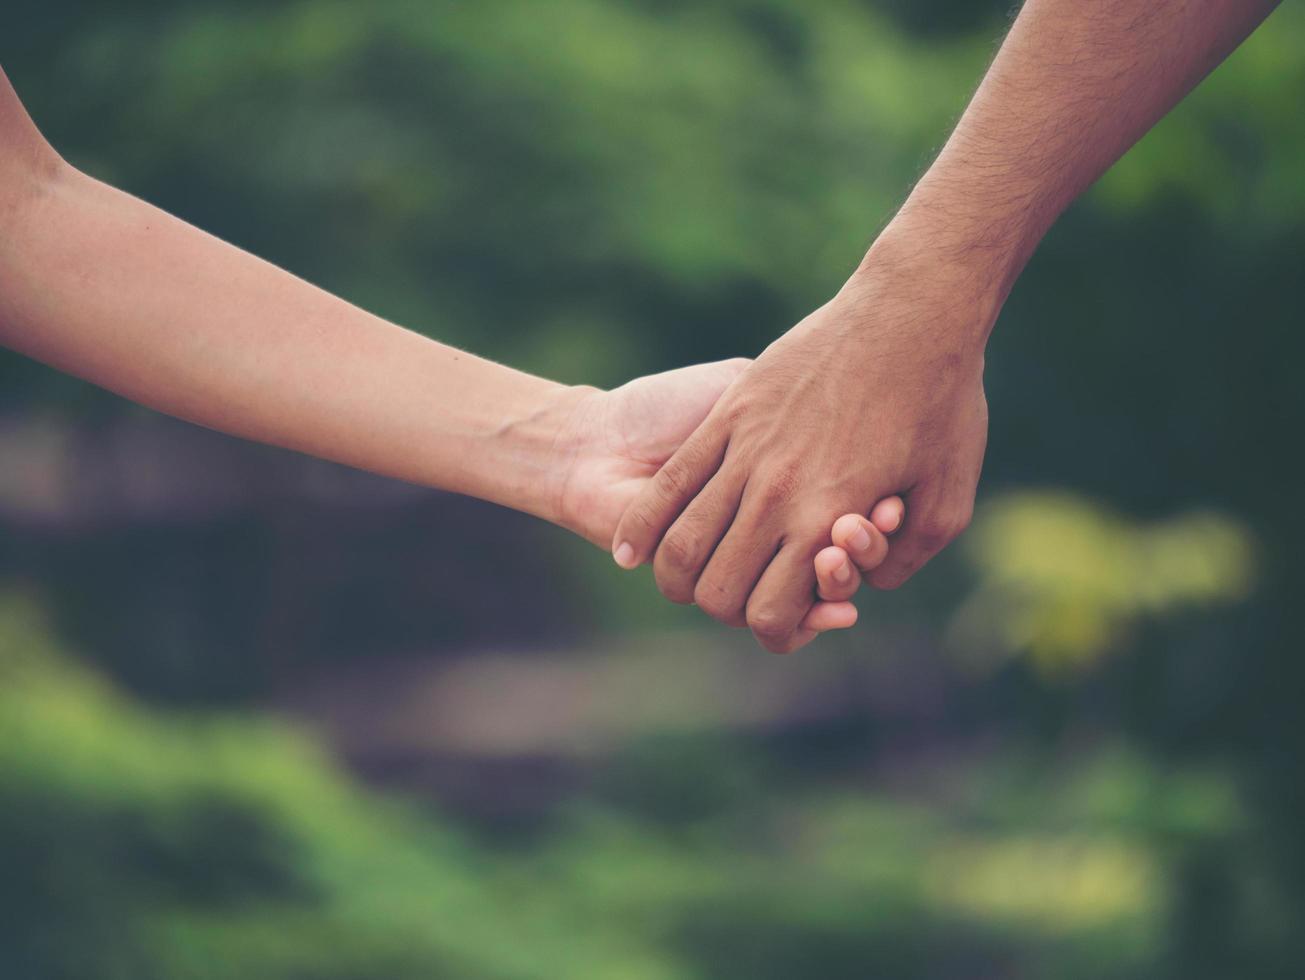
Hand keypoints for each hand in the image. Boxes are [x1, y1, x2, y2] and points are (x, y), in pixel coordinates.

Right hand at [610, 235, 992, 652]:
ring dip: (676, 576)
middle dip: (724, 608)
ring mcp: (746, 452)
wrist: (912, 309)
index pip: (770, 614)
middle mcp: (778, 494)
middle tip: (739, 596)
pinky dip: (644, 528)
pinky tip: (630, 553)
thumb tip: (866, 590)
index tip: (781, 620)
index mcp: (827, 521)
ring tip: (676, 581)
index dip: (772, 631)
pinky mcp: (729, 415)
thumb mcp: (949, 497)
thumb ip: (905, 558)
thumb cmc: (943, 402)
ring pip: (685, 542)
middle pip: (719, 589)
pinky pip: (674, 483)